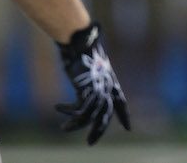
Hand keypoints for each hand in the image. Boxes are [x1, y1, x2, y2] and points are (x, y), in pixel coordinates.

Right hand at [56, 23, 129, 144]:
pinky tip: (58, 107)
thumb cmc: (82, 53)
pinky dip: (68, 111)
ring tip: (63, 128)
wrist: (80, 43)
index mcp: (112, 82)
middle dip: (98, 130)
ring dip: (75, 125)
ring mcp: (98, 88)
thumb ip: (92, 83)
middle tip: (90, 143)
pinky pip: (79, 110)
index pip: (121, 102)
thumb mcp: (90, 70)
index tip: (129, 129)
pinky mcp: (87, 90)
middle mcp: (108, 87)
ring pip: (90, 117)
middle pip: (106, 115)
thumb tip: (86, 97)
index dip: (124, 116)